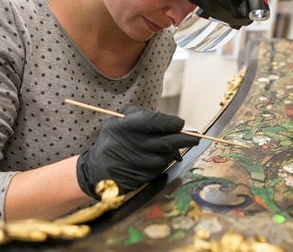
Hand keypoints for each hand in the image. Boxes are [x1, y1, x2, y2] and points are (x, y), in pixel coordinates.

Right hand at [76, 106, 198, 198]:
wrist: (97, 170)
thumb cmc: (113, 141)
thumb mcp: (119, 121)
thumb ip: (140, 115)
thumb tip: (169, 121)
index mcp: (126, 127)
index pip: (156, 122)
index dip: (172, 123)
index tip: (181, 124)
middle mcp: (135, 144)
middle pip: (169, 141)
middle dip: (185, 139)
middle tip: (195, 138)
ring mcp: (140, 162)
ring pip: (168, 155)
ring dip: (174, 151)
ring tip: (173, 147)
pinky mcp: (144, 176)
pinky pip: (162, 167)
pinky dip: (164, 162)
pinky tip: (159, 158)